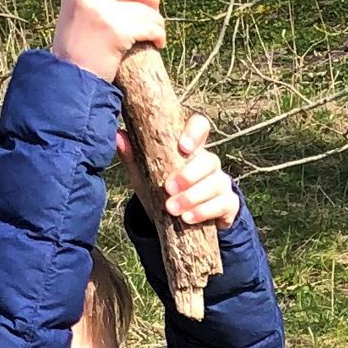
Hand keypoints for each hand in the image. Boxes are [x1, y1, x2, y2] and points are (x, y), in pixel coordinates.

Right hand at [50, 0, 162, 82]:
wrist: (70, 76)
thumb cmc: (81, 42)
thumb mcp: (81, 5)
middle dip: (151, 2)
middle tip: (149, 18)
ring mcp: (100, 9)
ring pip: (148, 7)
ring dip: (156, 23)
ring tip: (150, 35)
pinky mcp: (116, 29)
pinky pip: (152, 25)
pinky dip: (159, 36)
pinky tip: (156, 44)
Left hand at [119, 114, 238, 228]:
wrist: (180, 221)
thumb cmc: (162, 190)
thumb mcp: (145, 174)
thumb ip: (133, 156)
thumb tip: (118, 134)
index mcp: (190, 148)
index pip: (200, 126)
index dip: (195, 132)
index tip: (183, 147)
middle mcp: (209, 162)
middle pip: (210, 160)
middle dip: (189, 175)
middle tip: (168, 189)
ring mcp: (221, 182)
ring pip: (216, 183)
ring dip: (193, 197)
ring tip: (172, 210)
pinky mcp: (229, 203)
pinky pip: (223, 204)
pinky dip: (204, 211)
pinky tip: (188, 218)